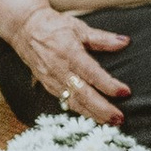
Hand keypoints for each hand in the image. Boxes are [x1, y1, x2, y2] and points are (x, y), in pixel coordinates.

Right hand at [12, 1, 131, 120]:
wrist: (25, 29)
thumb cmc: (54, 26)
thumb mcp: (79, 27)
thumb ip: (102, 38)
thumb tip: (124, 42)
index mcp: (70, 53)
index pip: (92, 73)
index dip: (109, 85)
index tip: (125, 92)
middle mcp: (60, 70)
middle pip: (83, 94)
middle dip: (102, 109)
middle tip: (119, 119)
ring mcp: (52, 80)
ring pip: (73, 103)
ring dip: (92, 115)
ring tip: (110, 123)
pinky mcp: (47, 86)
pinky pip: (65, 102)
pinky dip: (80, 112)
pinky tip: (92, 118)